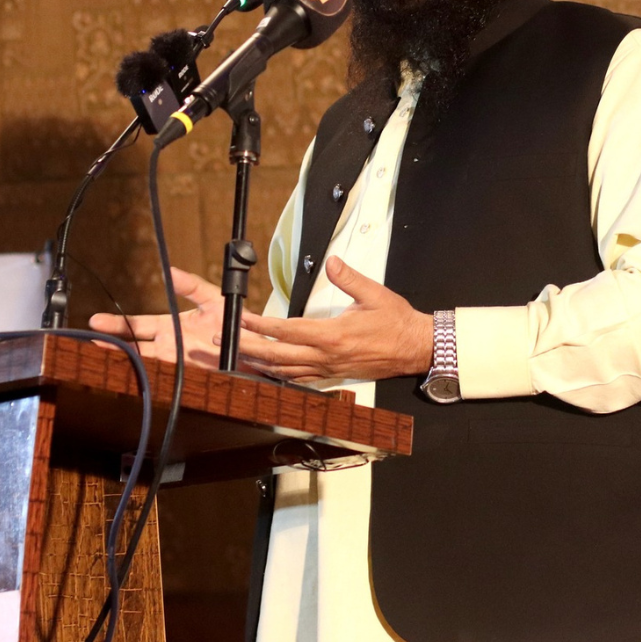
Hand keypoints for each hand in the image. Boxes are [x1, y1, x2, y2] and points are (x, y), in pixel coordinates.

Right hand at [89, 267, 225, 368]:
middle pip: (133, 344)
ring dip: (124, 359)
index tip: (96, 321)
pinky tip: (132, 373)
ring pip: (143, 361)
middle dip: (111, 341)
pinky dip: (147, 374)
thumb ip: (191, 285)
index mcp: (171, 326)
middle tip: (89, 338)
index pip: (138, 324)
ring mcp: (176, 361)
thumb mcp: (212, 298)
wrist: (253, 344)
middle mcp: (168, 344)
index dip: (117, 323)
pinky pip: (164, 375)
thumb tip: (170, 270)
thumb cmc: (234, 321)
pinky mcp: (187, 373)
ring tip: (101, 355)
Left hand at [232, 256, 432, 382]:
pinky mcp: (334, 376)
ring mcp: (329, 370)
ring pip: (286, 371)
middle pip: (278, 355)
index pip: (288, 330)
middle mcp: (327, 356)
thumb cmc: (396, 322)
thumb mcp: (374, 293)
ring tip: (238, 356)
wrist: (415, 348)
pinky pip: (301, 379)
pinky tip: (269, 372)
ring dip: (260, 364)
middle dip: (248, 348)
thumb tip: (332, 262)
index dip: (261, 325)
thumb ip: (349, 277)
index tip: (242, 319)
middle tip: (226, 341)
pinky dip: (281, 376)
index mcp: (333, 335)